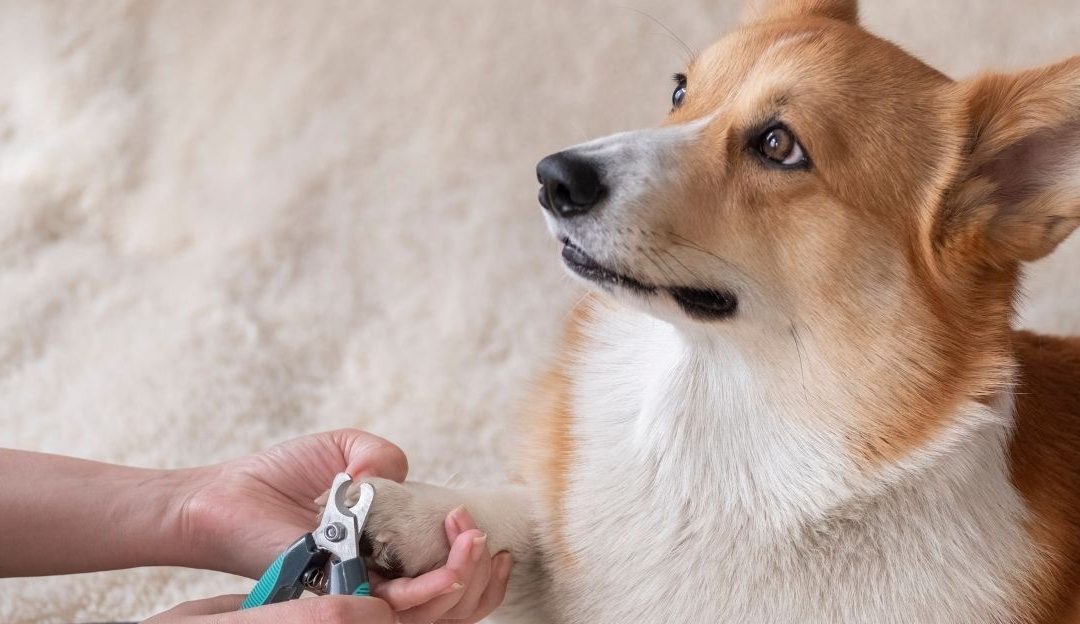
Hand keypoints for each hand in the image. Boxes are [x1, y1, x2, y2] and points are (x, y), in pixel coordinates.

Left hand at [182, 430, 511, 621]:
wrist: (226, 494)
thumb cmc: (282, 475)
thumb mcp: (346, 447)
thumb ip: (383, 454)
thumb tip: (395, 482)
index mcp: (388, 548)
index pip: (446, 576)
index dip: (480, 568)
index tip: (488, 534)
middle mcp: (378, 575)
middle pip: (449, 603)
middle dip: (479, 577)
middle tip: (478, 537)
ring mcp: (360, 586)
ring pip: (429, 610)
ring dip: (461, 578)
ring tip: (468, 540)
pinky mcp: (337, 591)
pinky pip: (392, 605)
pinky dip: (427, 588)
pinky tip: (445, 562)